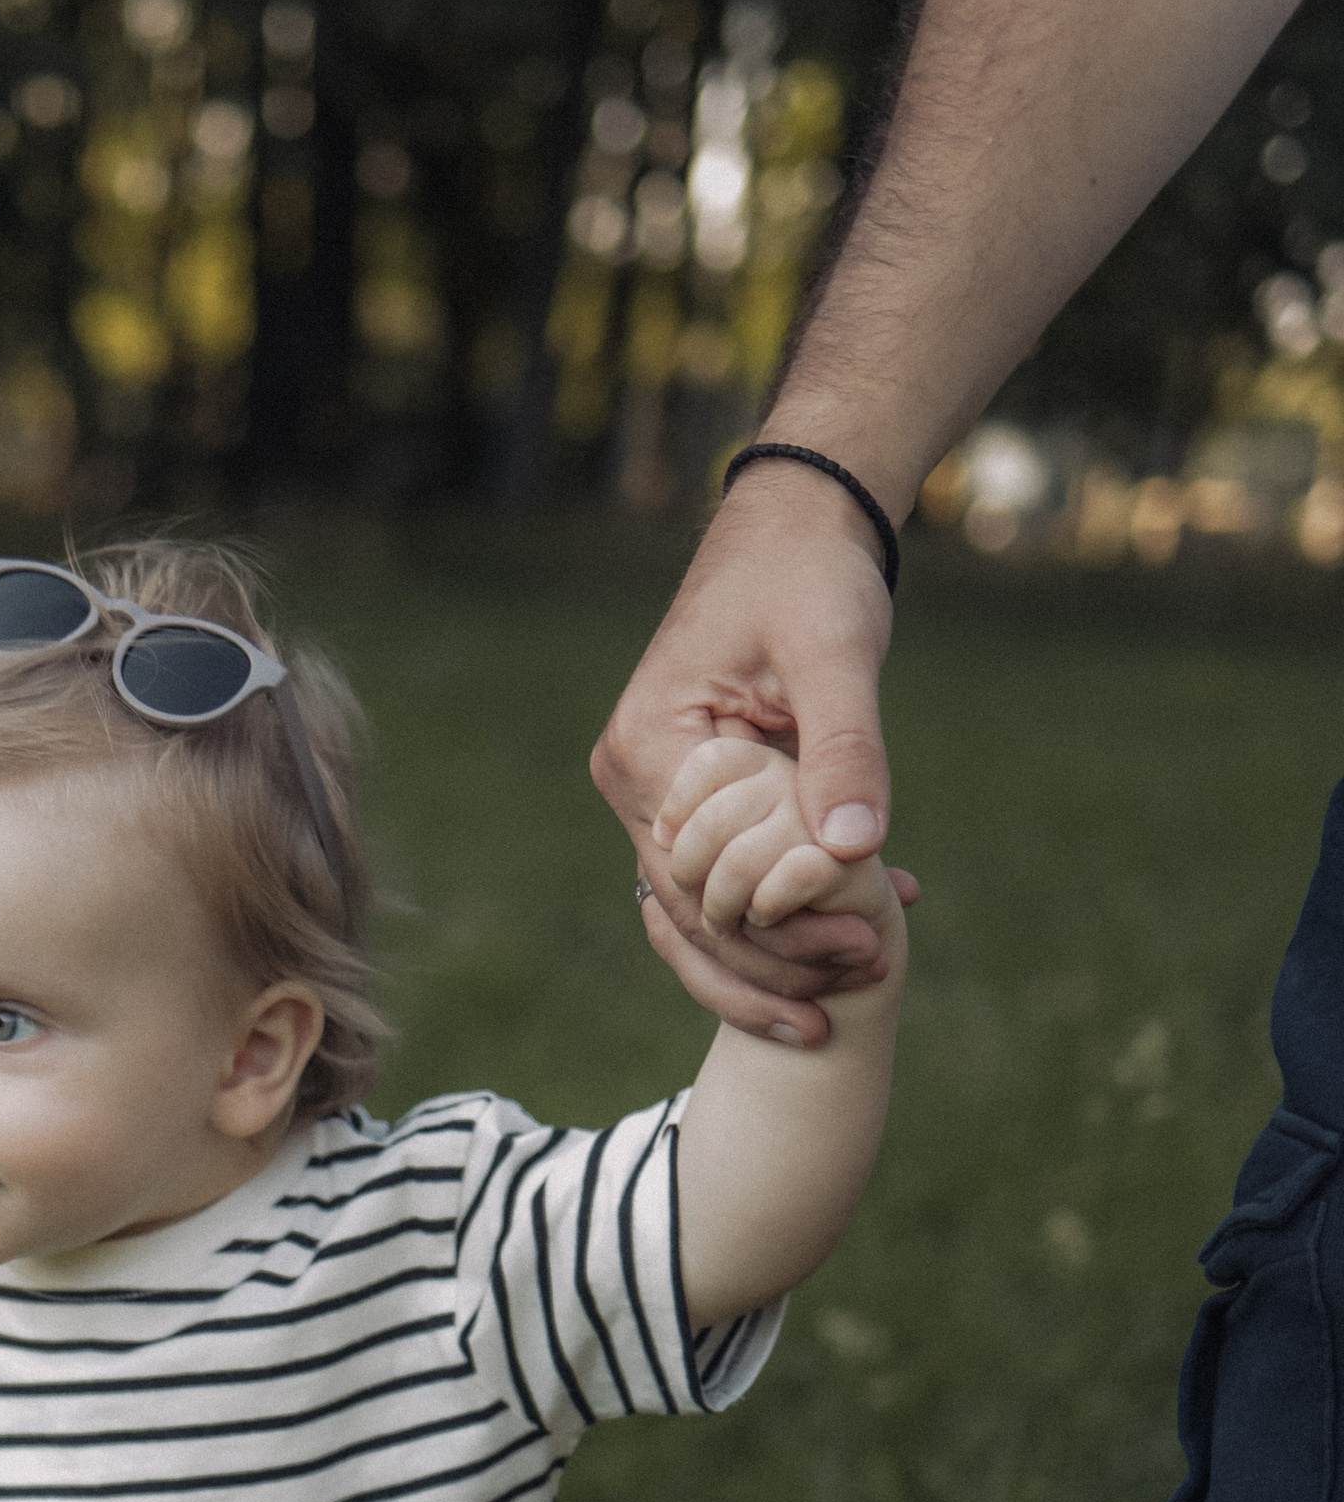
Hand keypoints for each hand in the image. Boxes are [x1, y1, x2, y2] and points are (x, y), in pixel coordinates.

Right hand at [595, 459, 895, 1041]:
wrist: (798, 523)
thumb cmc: (809, 574)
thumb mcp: (837, 656)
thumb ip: (846, 753)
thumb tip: (858, 853)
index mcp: (649, 752)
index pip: (700, 886)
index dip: (780, 934)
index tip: (865, 949)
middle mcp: (633, 782)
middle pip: (691, 914)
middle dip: (779, 959)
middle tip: (868, 978)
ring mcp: (657, 792)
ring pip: (701, 910)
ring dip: (779, 948)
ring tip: (858, 977)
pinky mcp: (692, 794)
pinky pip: (725, 874)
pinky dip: (784, 905)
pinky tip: (859, 919)